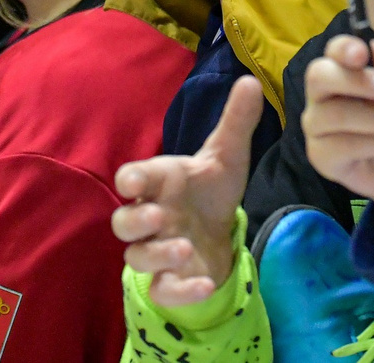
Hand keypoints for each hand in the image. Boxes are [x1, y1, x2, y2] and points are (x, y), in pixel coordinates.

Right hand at [111, 76, 260, 305]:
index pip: (132, 178)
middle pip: (122, 223)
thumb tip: (251, 82)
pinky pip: (163, 291)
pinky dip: (180, 291)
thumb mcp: (227, 156)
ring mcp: (156, 250)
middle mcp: (151, 217)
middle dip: (135, 220)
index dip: (130, 179)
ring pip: (136, 257)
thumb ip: (235, 122)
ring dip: (156, 255)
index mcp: (159, 183)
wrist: (218, 231)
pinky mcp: (170, 280)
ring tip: (184, 248)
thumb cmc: (211, 189)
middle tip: (159, 216)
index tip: (134, 180)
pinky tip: (204, 284)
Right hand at [301, 35, 373, 241]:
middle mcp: (322, 95)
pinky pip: (338, 146)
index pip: (333, 51)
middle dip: (354, 81)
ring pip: (333, 114)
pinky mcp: (320, 157)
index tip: (363, 54)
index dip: (343, 48)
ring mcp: (317, 126)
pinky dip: (373, 144)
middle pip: (318, 77)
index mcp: (343, 71)